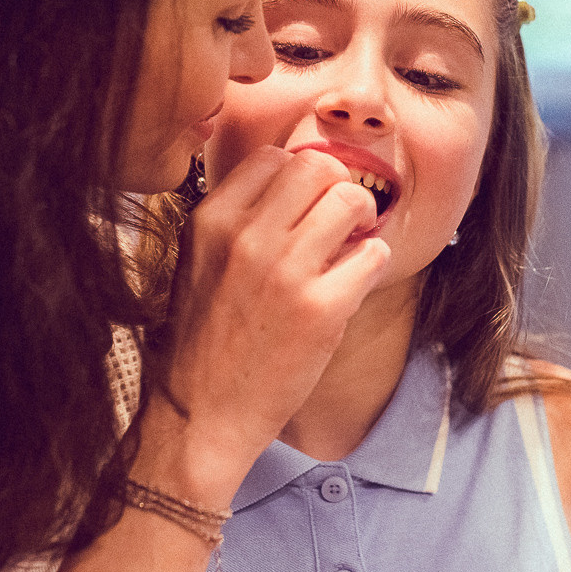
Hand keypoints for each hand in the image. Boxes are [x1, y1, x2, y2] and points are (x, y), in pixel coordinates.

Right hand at [147, 147, 386, 502]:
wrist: (202, 414)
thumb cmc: (203, 340)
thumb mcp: (196, 262)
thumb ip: (235, 220)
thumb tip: (291, 179)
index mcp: (210, 221)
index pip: (272, 157)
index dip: (297, 178)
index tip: (304, 205)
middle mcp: (245, 237)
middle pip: (317, 168)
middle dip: (336, 189)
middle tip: (338, 221)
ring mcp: (284, 271)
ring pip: (351, 200)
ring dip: (361, 221)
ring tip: (348, 248)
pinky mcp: (320, 308)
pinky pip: (373, 254)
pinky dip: (371, 264)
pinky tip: (351, 284)